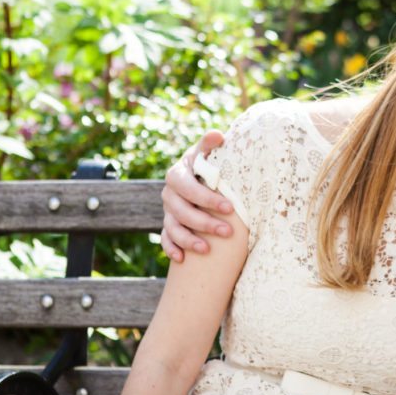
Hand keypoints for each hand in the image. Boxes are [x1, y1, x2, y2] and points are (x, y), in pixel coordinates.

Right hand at [161, 130, 230, 262]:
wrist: (202, 177)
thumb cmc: (209, 164)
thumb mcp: (209, 153)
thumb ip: (210, 144)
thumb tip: (218, 135)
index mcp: (178, 174)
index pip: (189, 188)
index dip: (207, 198)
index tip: (230, 207)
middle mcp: (169, 193)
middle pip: (182, 211)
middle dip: (204, 222)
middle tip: (228, 232)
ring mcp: (168, 211)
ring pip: (173, 228)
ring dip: (189, 240)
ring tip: (207, 250)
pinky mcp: (168, 225)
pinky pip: (165, 239)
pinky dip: (171, 249)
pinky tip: (182, 259)